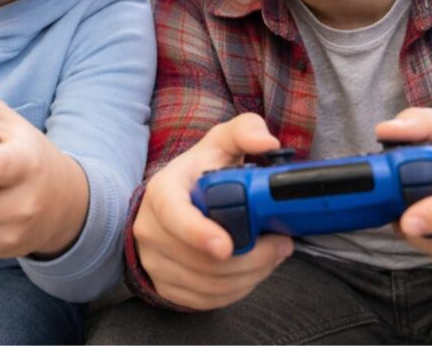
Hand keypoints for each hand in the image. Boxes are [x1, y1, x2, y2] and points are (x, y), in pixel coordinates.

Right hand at [133, 113, 294, 310]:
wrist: (167, 205)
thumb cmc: (198, 174)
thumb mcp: (219, 145)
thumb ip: (244, 131)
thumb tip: (267, 141)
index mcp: (162, 192)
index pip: (174, 216)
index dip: (199, 233)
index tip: (227, 246)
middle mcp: (150, 230)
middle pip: (201, 260)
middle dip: (251, 257)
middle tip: (280, 244)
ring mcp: (155, 262)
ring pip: (209, 284)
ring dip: (251, 275)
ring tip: (272, 254)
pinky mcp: (166, 287)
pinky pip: (206, 300)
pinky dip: (237, 290)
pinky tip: (252, 271)